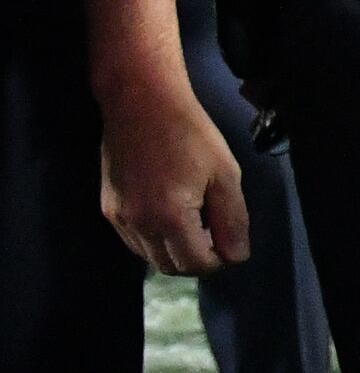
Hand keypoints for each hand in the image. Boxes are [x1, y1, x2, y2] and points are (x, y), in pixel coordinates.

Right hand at [98, 62, 247, 276]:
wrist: (142, 105)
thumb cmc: (190, 135)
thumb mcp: (225, 175)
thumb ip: (233, 220)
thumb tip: (237, 256)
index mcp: (170, 218)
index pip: (197, 265)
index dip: (220, 260)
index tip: (230, 243)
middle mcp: (139, 225)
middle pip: (172, 267)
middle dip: (198, 259)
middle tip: (215, 233)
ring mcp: (119, 218)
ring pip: (151, 257)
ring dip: (175, 250)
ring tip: (195, 221)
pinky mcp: (109, 209)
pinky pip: (134, 240)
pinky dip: (154, 239)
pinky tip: (170, 214)